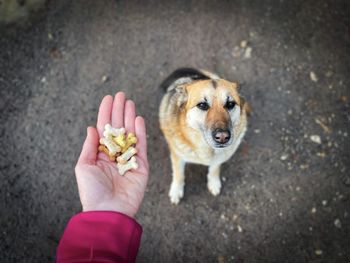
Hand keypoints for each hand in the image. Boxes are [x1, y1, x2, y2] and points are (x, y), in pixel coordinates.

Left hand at [75, 92, 148, 217]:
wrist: (108, 211)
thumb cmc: (92, 191)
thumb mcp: (84, 166)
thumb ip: (90, 146)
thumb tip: (92, 127)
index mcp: (101, 153)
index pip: (104, 128)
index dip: (106, 113)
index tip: (108, 98)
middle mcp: (115, 153)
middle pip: (118, 127)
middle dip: (119, 110)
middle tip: (121, 95)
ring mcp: (129, 158)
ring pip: (130, 133)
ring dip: (130, 117)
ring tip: (129, 102)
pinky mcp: (141, 165)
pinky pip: (141, 146)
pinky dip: (140, 132)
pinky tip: (138, 119)